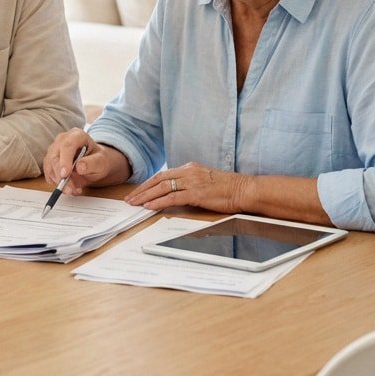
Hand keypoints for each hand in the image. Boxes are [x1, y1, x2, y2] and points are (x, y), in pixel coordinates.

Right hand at [43, 128, 129, 194]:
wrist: (95, 164)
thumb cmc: (98, 160)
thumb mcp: (101, 162)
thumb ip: (92, 163)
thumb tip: (80, 167)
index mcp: (77, 135)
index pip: (67, 145)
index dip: (64, 160)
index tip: (65, 175)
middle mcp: (62, 140)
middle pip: (55, 156)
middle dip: (60, 175)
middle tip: (69, 189)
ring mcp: (54, 150)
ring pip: (49, 166)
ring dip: (58, 181)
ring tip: (73, 190)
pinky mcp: (50, 161)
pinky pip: (48, 172)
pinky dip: (55, 182)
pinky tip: (67, 187)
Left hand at [126, 162, 249, 213]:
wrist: (244, 190)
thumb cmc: (228, 188)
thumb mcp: (205, 181)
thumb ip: (190, 184)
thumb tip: (176, 193)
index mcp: (190, 168)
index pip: (163, 175)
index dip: (148, 184)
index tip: (138, 192)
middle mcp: (188, 172)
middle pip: (158, 179)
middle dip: (142, 190)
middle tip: (129, 199)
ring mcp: (192, 182)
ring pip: (162, 187)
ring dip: (146, 196)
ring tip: (134, 203)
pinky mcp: (197, 194)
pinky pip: (173, 197)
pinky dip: (159, 202)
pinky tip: (150, 206)